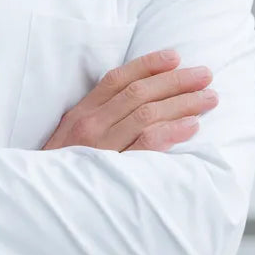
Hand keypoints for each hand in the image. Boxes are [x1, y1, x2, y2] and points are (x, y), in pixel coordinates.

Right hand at [43, 49, 216, 151]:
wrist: (46, 198)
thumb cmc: (63, 167)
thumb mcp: (71, 134)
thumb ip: (98, 115)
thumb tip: (138, 98)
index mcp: (81, 112)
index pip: (118, 79)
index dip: (148, 65)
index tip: (175, 57)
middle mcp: (91, 124)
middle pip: (139, 93)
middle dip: (175, 81)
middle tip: (204, 75)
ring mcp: (102, 146)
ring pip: (147, 114)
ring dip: (182, 103)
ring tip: (208, 98)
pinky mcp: (114, 168)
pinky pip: (147, 144)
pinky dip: (172, 131)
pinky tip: (192, 125)